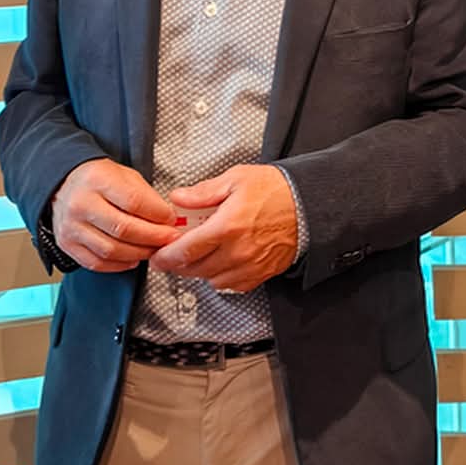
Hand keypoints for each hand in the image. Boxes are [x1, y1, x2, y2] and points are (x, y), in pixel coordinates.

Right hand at [49, 159, 180, 272]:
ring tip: (153, 249)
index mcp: (97, 179)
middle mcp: (81, 204)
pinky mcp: (67, 245)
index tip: (171, 220)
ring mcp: (71, 227)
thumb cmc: (98, 180)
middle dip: (153, 237)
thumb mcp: (125, 175)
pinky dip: (120, 265)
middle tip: (169, 239)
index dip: (157, 214)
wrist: (64, 185)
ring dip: (139, 254)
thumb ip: (146, 196)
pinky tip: (133, 259)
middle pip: (124, 229)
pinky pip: (97, 263)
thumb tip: (167, 219)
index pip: (134, 201)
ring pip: (112, 250)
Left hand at [150, 164, 299, 292]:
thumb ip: (203, 192)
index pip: (185, 251)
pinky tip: (218, 262)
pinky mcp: (260, 274)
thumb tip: (178, 198)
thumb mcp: (236, 179)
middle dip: (177, 265)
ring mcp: (249, 266)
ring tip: (196, 255)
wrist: (308, 206)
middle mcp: (236, 252)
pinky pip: (230, 285)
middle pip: (194, 269)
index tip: (157, 255)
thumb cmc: (275, 191)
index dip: (165, 256)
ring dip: (198, 270)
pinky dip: (219, 277)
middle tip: (169, 256)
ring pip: (210, 280)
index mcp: (227, 227)